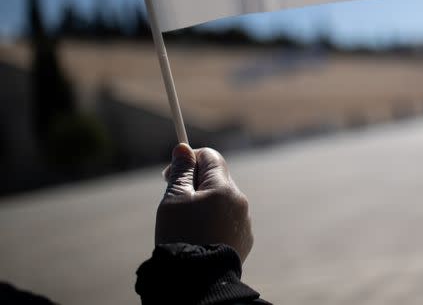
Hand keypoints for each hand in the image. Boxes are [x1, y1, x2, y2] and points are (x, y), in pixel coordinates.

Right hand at [156, 144, 253, 261]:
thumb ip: (181, 171)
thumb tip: (184, 149)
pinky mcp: (244, 239)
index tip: (171, 173)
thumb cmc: (182, 236)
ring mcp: (244, 221)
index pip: (210, 157)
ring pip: (221, 201)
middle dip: (195, 184)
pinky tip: (199, 237)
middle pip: (217, 179)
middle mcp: (239, 201)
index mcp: (224, 187)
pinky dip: (213, 223)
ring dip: (204, 205)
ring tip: (186, 225)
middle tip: (174, 200)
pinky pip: (227, 221)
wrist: (198, 280)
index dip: (190, 159)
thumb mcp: (174, 199)